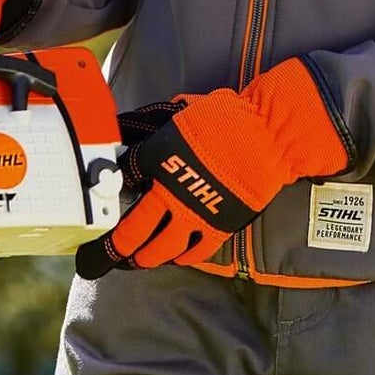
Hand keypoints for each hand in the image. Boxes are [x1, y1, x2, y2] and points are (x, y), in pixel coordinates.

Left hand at [75, 59, 348, 275]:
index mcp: (159, 158)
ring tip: (139, 261)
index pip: (126, 176)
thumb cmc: (229, 117)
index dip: (117, 184)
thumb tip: (154, 121)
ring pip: (162, 248)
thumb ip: (167, 124)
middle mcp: (171, 192)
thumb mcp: (186, 113)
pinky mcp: (219, 226)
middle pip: (135, 229)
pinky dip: (183, 257)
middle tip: (108, 255)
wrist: (267, 135)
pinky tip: (176, 258)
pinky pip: (196, 251)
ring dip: (146, 258)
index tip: (114, 189)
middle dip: (118, 246)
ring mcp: (195, 213)